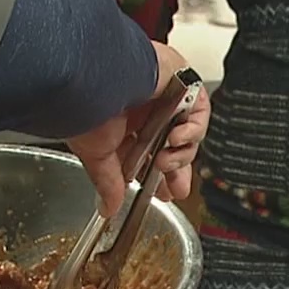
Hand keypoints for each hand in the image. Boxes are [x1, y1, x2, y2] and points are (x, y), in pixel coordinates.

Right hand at [66, 42, 210, 214]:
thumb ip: (108, 183)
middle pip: (173, 146)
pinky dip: (192, 130)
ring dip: (181, 154)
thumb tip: (107, 209)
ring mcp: (166, 95)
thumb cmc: (89, 106)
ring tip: (165, 160)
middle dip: (177, 172)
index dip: (159, 176)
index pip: (149, 153)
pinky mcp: (184, 82)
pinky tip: (176, 136)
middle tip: (175, 190)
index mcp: (125, 122)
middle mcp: (146, 108)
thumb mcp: (98, 155)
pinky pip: (199, 112)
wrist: (98, 78)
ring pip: (188, 133)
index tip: (162, 194)